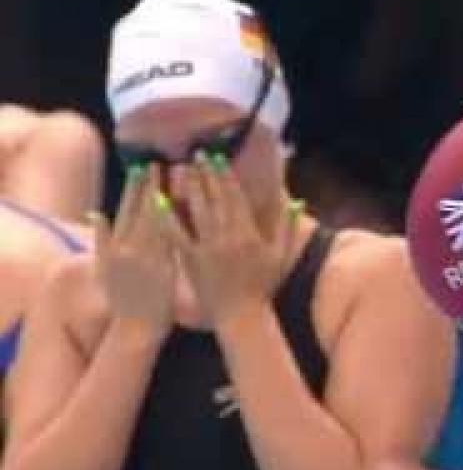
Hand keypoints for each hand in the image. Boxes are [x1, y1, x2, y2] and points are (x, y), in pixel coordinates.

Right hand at [88, 164, 175, 332]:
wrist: (136, 329)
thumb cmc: (122, 300)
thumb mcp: (104, 269)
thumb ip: (100, 240)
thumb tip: (95, 213)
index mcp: (116, 247)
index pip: (127, 210)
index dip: (136, 188)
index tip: (143, 168)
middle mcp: (131, 250)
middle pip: (144, 211)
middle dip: (152, 186)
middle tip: (161, 163)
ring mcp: (149, 260)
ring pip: (160, 223)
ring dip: (169, 199)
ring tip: (179, 180)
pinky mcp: (167, 270)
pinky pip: (175, 242)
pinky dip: (180, 225)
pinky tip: (189, 210)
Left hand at [159, 153, 297, 325]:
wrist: (241, 315)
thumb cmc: (263, 285)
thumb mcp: (280, 255)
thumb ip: (287, 227)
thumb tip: (296, 201)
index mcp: (249, 234)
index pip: (234, 197)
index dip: (225, 176)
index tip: (218, 158)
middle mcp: (227, 237)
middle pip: (214, 198)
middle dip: (205, 175)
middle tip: (196, 154)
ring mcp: (207, 248)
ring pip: (196, 211)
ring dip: (188, 188)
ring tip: (181, 169)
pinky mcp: (190, 259)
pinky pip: (177, 234)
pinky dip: (167, 217)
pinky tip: (158, 201)